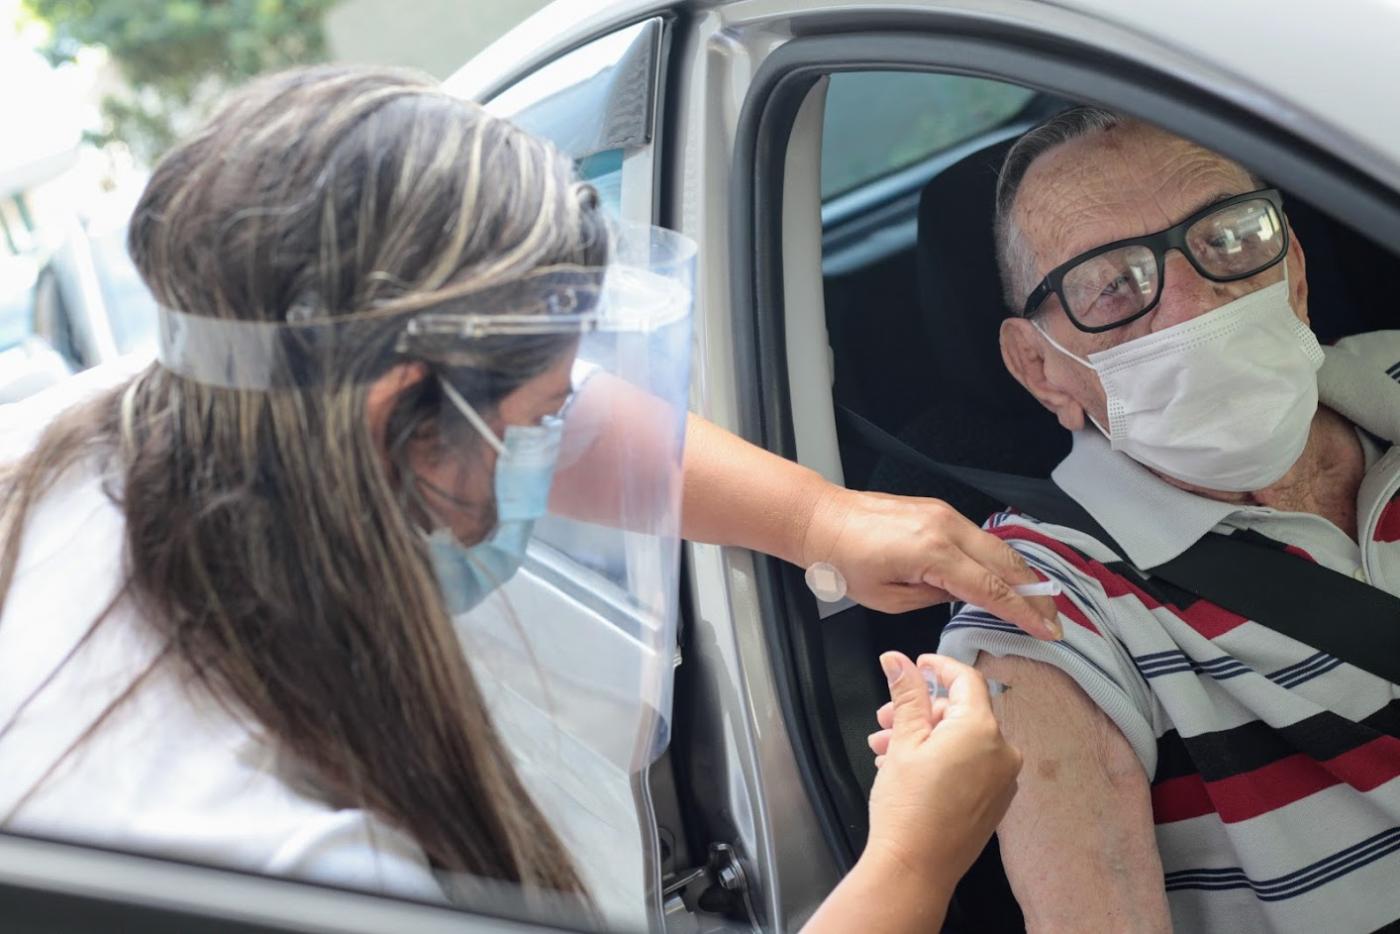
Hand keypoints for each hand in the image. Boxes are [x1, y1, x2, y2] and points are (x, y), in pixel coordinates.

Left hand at [801, 486, 1060, 638]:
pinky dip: (999, 558)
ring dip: (1022, 574)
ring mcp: (944, 515)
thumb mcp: (886, 598)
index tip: (1047, 629)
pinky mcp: (939, 510)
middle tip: (1055, 620)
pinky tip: (1008, 575)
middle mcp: (946, 528)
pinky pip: (980, 536)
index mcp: (933, 553)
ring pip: (998, 547)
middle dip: (1035, 594)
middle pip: (1006, 563)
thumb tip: (959, 596)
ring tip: (1040, 601)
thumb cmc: (842, 561)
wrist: (822, 520)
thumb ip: (931, 599)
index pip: (992, 588)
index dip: (1024, 612)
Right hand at [861, 653, 1021, 884]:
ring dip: (924, 737)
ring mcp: (1002, 780)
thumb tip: (897, 659)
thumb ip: (906, 693)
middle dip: (920, 711)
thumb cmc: (907, 807)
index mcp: (982, 729)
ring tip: (884, 749)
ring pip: (962, 740)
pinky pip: (970, 765)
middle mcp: (1002, 752)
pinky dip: (942, 759)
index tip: (916, 665)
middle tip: (885, 719)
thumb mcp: (903, 741)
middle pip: (960, 712)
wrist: (915, 869)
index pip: (965, 680)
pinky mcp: (995, 802)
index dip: (938, 666)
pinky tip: (906, 768)